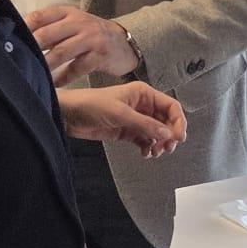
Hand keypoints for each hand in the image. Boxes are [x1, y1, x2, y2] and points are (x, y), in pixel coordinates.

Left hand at [26, 6, 136, 82]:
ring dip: (45, 66)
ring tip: (34, 74)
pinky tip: (55, 84)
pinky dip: (63, 78)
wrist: (125, 42)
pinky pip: (76, 68)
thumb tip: (23, 40)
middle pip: (47, 34)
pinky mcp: (100, 56)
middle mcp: (79, 23)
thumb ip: (52, 28)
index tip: (11, 41)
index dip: (24, 28)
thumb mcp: (73, 24)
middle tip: (18, 60)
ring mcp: (91, 38)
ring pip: (61, 52)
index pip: (40, 16)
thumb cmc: (93, 34)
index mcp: (68, 13)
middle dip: (31, 48)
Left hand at [59, 82, 185, 158]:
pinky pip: (145, 140)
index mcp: (144, 94)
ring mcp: (135, 119)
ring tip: (154, 152)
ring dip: (159, 143)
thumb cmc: (91, 104)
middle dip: (169, 135)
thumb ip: (145, 124)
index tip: (178, 137)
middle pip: (166, 121)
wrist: (68, 114)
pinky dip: (148, 147)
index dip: (178, 121)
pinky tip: (145, 153)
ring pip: (157, 132)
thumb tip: (167, 134)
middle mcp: (143, 105)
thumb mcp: (120, 113)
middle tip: (167, 148)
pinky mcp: (127, 131)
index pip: (171, 106)